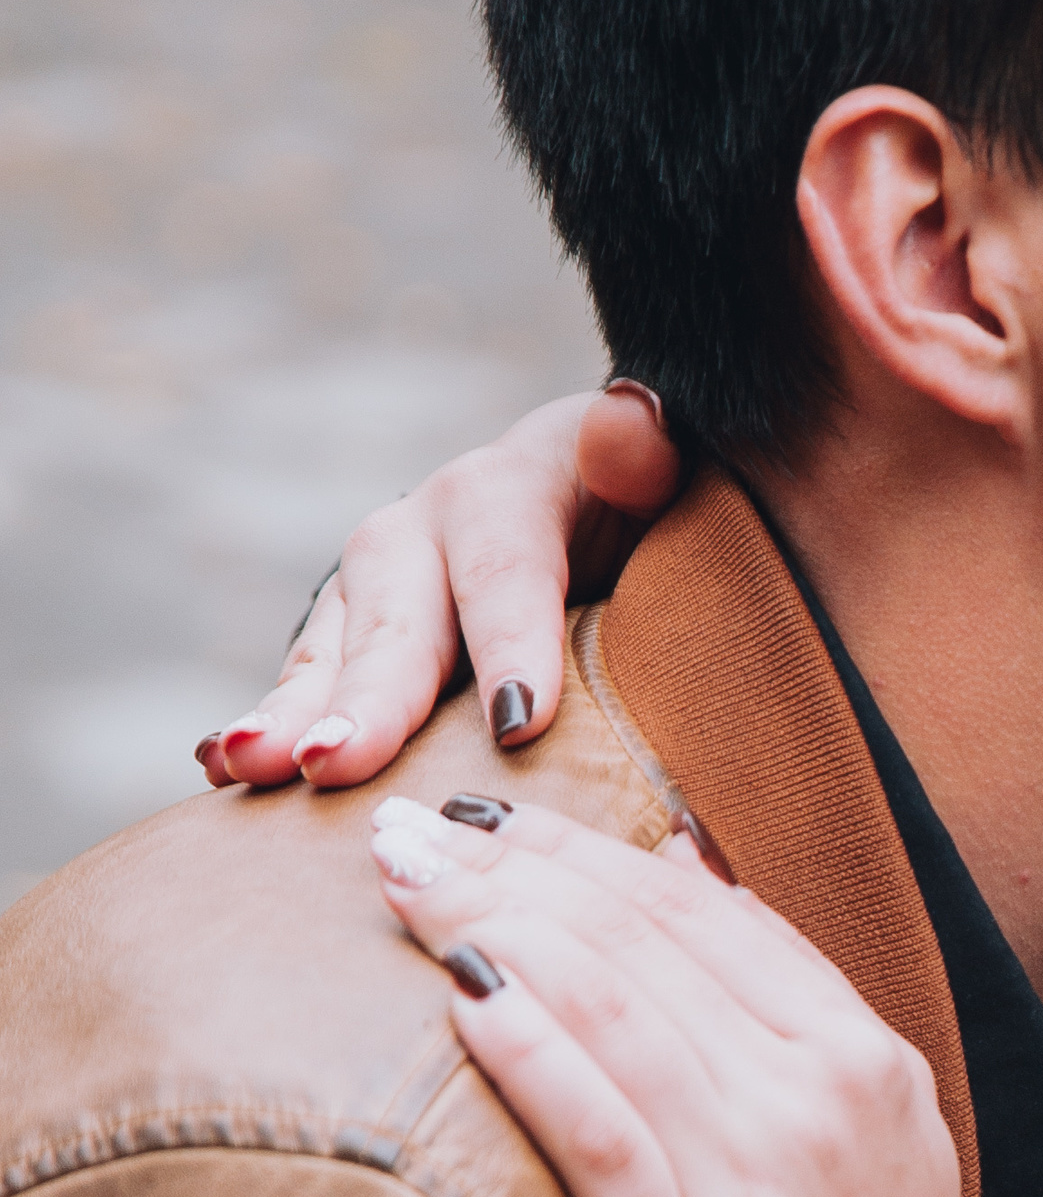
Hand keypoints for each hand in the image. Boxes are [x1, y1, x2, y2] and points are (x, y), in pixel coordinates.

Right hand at [208, 385, 682, 793]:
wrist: (603, 516)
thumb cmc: (650, 522)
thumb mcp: (663, 478)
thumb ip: (645, 455)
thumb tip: (632, 426)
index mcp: (515, 486)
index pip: (510, 565)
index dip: (511, 642)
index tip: (519, 725)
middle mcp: (428, 528)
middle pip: (399, 616)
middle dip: (369, 695)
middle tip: (336, 762)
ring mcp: (377, 584)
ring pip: (334, 651)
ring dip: (291, 712)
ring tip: (253, 766)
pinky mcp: (350, 639)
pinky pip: (305, 682)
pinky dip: (267, 723)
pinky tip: (226, 770)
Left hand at [371, 793, 995, 1196]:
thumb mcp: (864, 1149)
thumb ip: (785, 1012)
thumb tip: (686, 865)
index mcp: (868, 1064)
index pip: (713, 915)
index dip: (593, 851)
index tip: (497, 818)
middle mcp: (824, 1104)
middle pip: (647, 942)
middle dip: (516, 867)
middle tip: (409, 824)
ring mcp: (763, 1184)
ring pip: (613, 1009)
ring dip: (491, 925)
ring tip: (400, 879)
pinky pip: (594, 1129)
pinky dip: (524, 1049)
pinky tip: (454, 995)